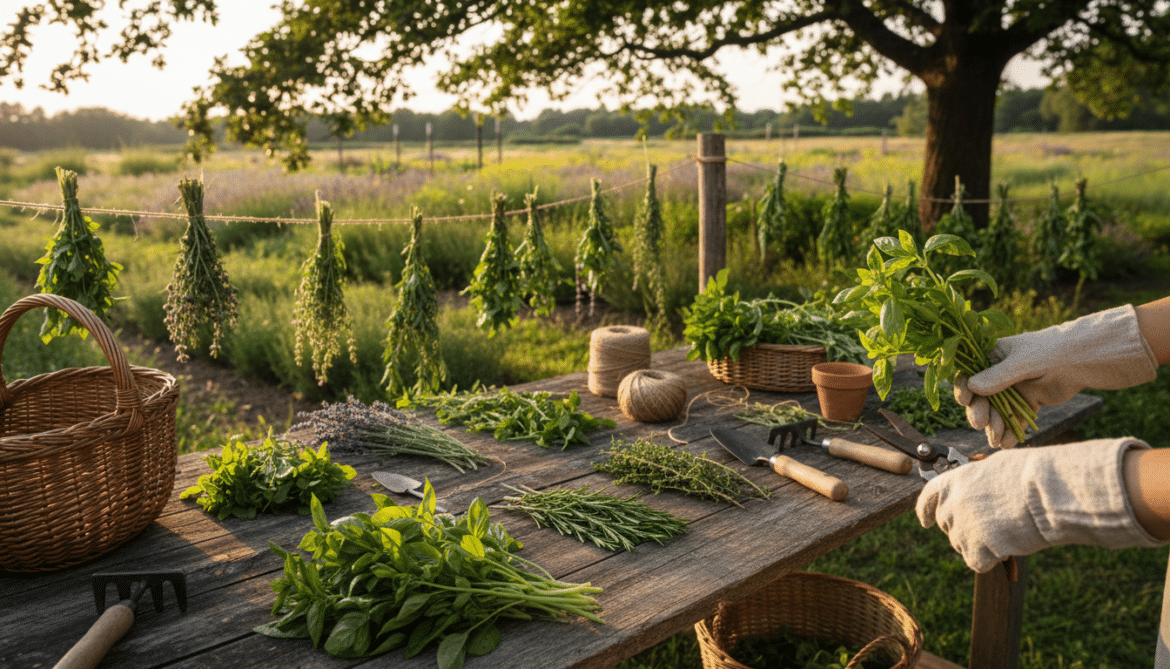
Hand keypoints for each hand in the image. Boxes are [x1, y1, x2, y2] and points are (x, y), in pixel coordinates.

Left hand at [916, 438, 1162, 572]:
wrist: (1047, 491)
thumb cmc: (1030, 475)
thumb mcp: (995, 469)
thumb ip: (978, 484)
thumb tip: (977, 494)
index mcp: (955, 481)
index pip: (928, 498)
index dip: (926, 510)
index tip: (926, 521)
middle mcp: (952, 504)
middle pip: (947, 525)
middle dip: (963, 528)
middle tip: (990, 526)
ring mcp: (963, 528)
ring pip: (961, 545)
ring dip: (979, 544)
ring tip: (1006, 531)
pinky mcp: (977, 550)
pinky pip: (977, 562)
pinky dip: (991, 560)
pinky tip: (1008, 546)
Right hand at [954, 305, 1157, 447]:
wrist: (1086, 359)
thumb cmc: (1053, 350)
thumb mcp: (1024, 361)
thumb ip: (999, 375)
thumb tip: (972, 388)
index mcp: (992, 356)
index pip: (969, 373)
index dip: (963, 387)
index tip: (965, 400)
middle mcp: (998, 373)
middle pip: (981, 397)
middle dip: (980, 412)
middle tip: (982, 424)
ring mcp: (1013, 389)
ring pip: (997, 411)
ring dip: (995, 426)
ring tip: (997, 439)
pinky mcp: (1028, 402)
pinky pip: (1015, 419)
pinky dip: (1011, 432)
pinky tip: (1008, 443)